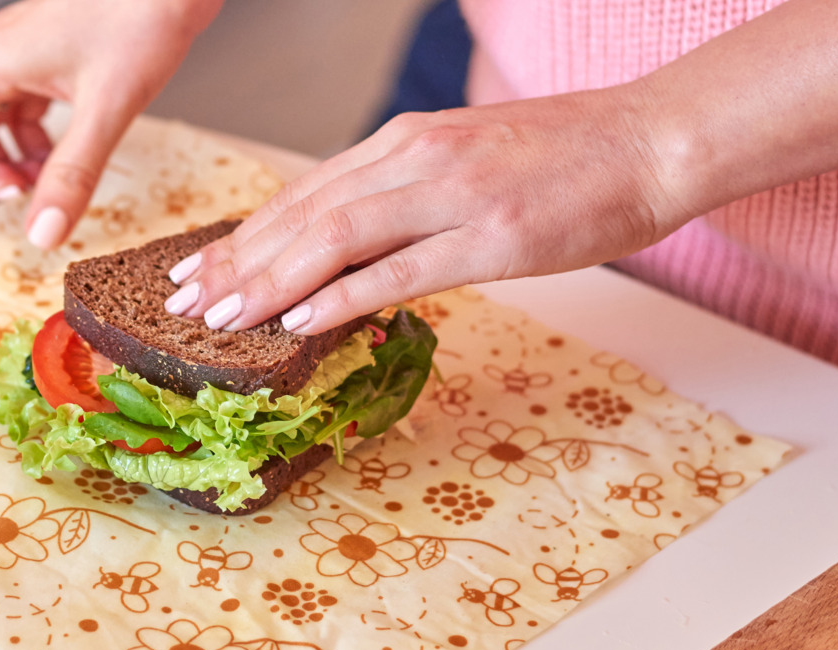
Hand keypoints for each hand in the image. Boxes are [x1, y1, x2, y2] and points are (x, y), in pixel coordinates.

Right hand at [0, 0, 220, 246]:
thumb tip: (43, 233)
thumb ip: (73, 175)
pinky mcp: (48, 58)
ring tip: (38, 186)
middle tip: (13, 200)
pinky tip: (59, 161)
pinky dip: (28, 143)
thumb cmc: (143, 15)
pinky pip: (17, 108)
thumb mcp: (108, 109)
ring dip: (1, 161)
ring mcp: (20, 55)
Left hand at [160, 88, 683, 333]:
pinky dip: (343, 295)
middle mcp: (417, 159)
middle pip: (305, 213)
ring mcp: (453, 195)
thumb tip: (361, 239)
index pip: (306, 191)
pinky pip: (401, 270)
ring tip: (223, 317)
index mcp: (409, 141)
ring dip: (270, 280)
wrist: (651, 141)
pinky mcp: (492, 236)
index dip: (245, 233)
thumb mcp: (473, 159)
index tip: (202, 267)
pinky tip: (302, 321)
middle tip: (186, 300)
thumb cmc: (571, 158)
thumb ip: (413, 192)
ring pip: (337, 237)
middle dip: (238, 259)